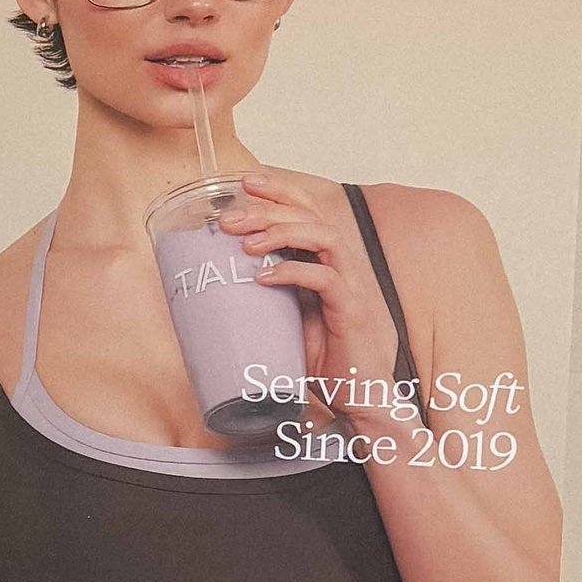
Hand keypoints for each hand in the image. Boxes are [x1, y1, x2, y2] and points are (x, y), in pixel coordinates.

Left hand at [229, 171, 400, 394]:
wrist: (361, 398)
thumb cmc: (326, 360)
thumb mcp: (290, 321)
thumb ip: (269, 298)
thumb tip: (220, 284)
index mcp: (330, 263)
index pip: (309, 212)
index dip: (282, 192)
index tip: (245, 183)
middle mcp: (345, 267)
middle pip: (312, 217)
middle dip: (270, 209)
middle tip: (230, 218)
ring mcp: (353, 287)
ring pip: (324, 238)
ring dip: (282, 233)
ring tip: (245, 244)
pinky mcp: (353, 312)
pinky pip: (327, 280)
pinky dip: (293, 272)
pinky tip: (263, 277)